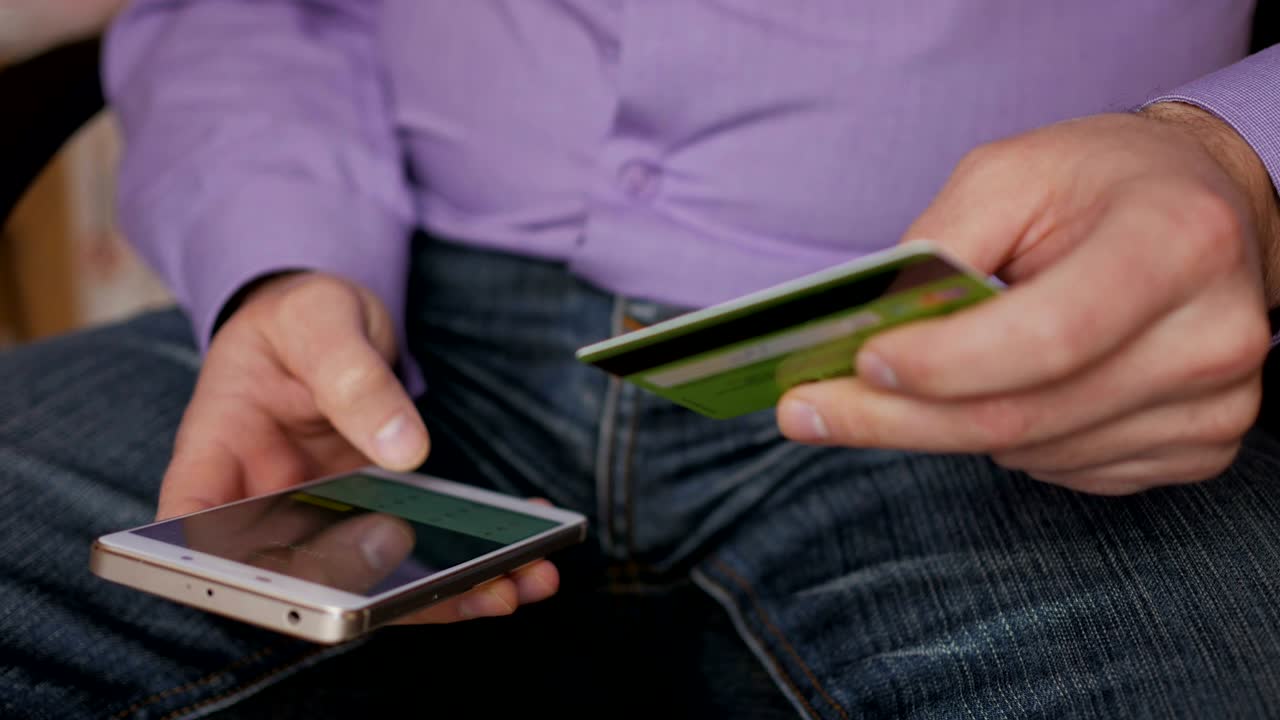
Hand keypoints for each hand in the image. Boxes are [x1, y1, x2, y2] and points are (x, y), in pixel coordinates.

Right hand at [161, 272, 557, 620]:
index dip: (221, 573)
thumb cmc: (300, 315)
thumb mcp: (322, 323)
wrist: (329, 318)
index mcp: (217, 451)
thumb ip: (354, 378)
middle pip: (299, 576)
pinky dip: (468, 565)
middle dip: (381, 602)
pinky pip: (412, 554)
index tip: (292, 596)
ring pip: (368, 582)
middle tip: (464, 592)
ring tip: (520, 586)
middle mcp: (262, 502)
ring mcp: (319, 519)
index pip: (191, 521)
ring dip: (444, 595)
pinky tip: (526, 558)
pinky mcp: (371, 519)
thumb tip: (404, 448)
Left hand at [778, 105, 1279, 494]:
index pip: (1046, 337)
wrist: (1201, 207)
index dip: (944, 364)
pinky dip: (1004, 440)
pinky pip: (1062, 470)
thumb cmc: (1097, 183)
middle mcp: (1211, 336)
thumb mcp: (1008, 174)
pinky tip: (1000, 389)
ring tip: (909, 382)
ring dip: (946, 425)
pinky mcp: (1201, 449)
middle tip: (806, 414)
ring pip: (1031, 452)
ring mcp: (1215, 406)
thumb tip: (864, 329)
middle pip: (1025, 417)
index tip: (858, 364)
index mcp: (1175, 243)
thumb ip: (940, 244)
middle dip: (898, 422)